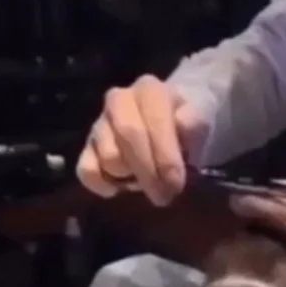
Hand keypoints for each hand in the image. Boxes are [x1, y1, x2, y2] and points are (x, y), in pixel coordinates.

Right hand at [76, 75, 208, 204]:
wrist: (167, 127)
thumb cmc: (183, 128)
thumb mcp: (199, 123)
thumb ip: (195, 123)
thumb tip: (182, 122)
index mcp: (149, 90)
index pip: (154, 121)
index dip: (165, 156)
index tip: (176, 184)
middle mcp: (119, 100)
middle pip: (128, 137)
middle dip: (148, 172)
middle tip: (164, 196)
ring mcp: (99, 124)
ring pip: (109, 158)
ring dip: (130, 178)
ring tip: (147, 180)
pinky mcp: (86, 148)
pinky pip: (87, 171)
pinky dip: (103, 185)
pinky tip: (120, 188)